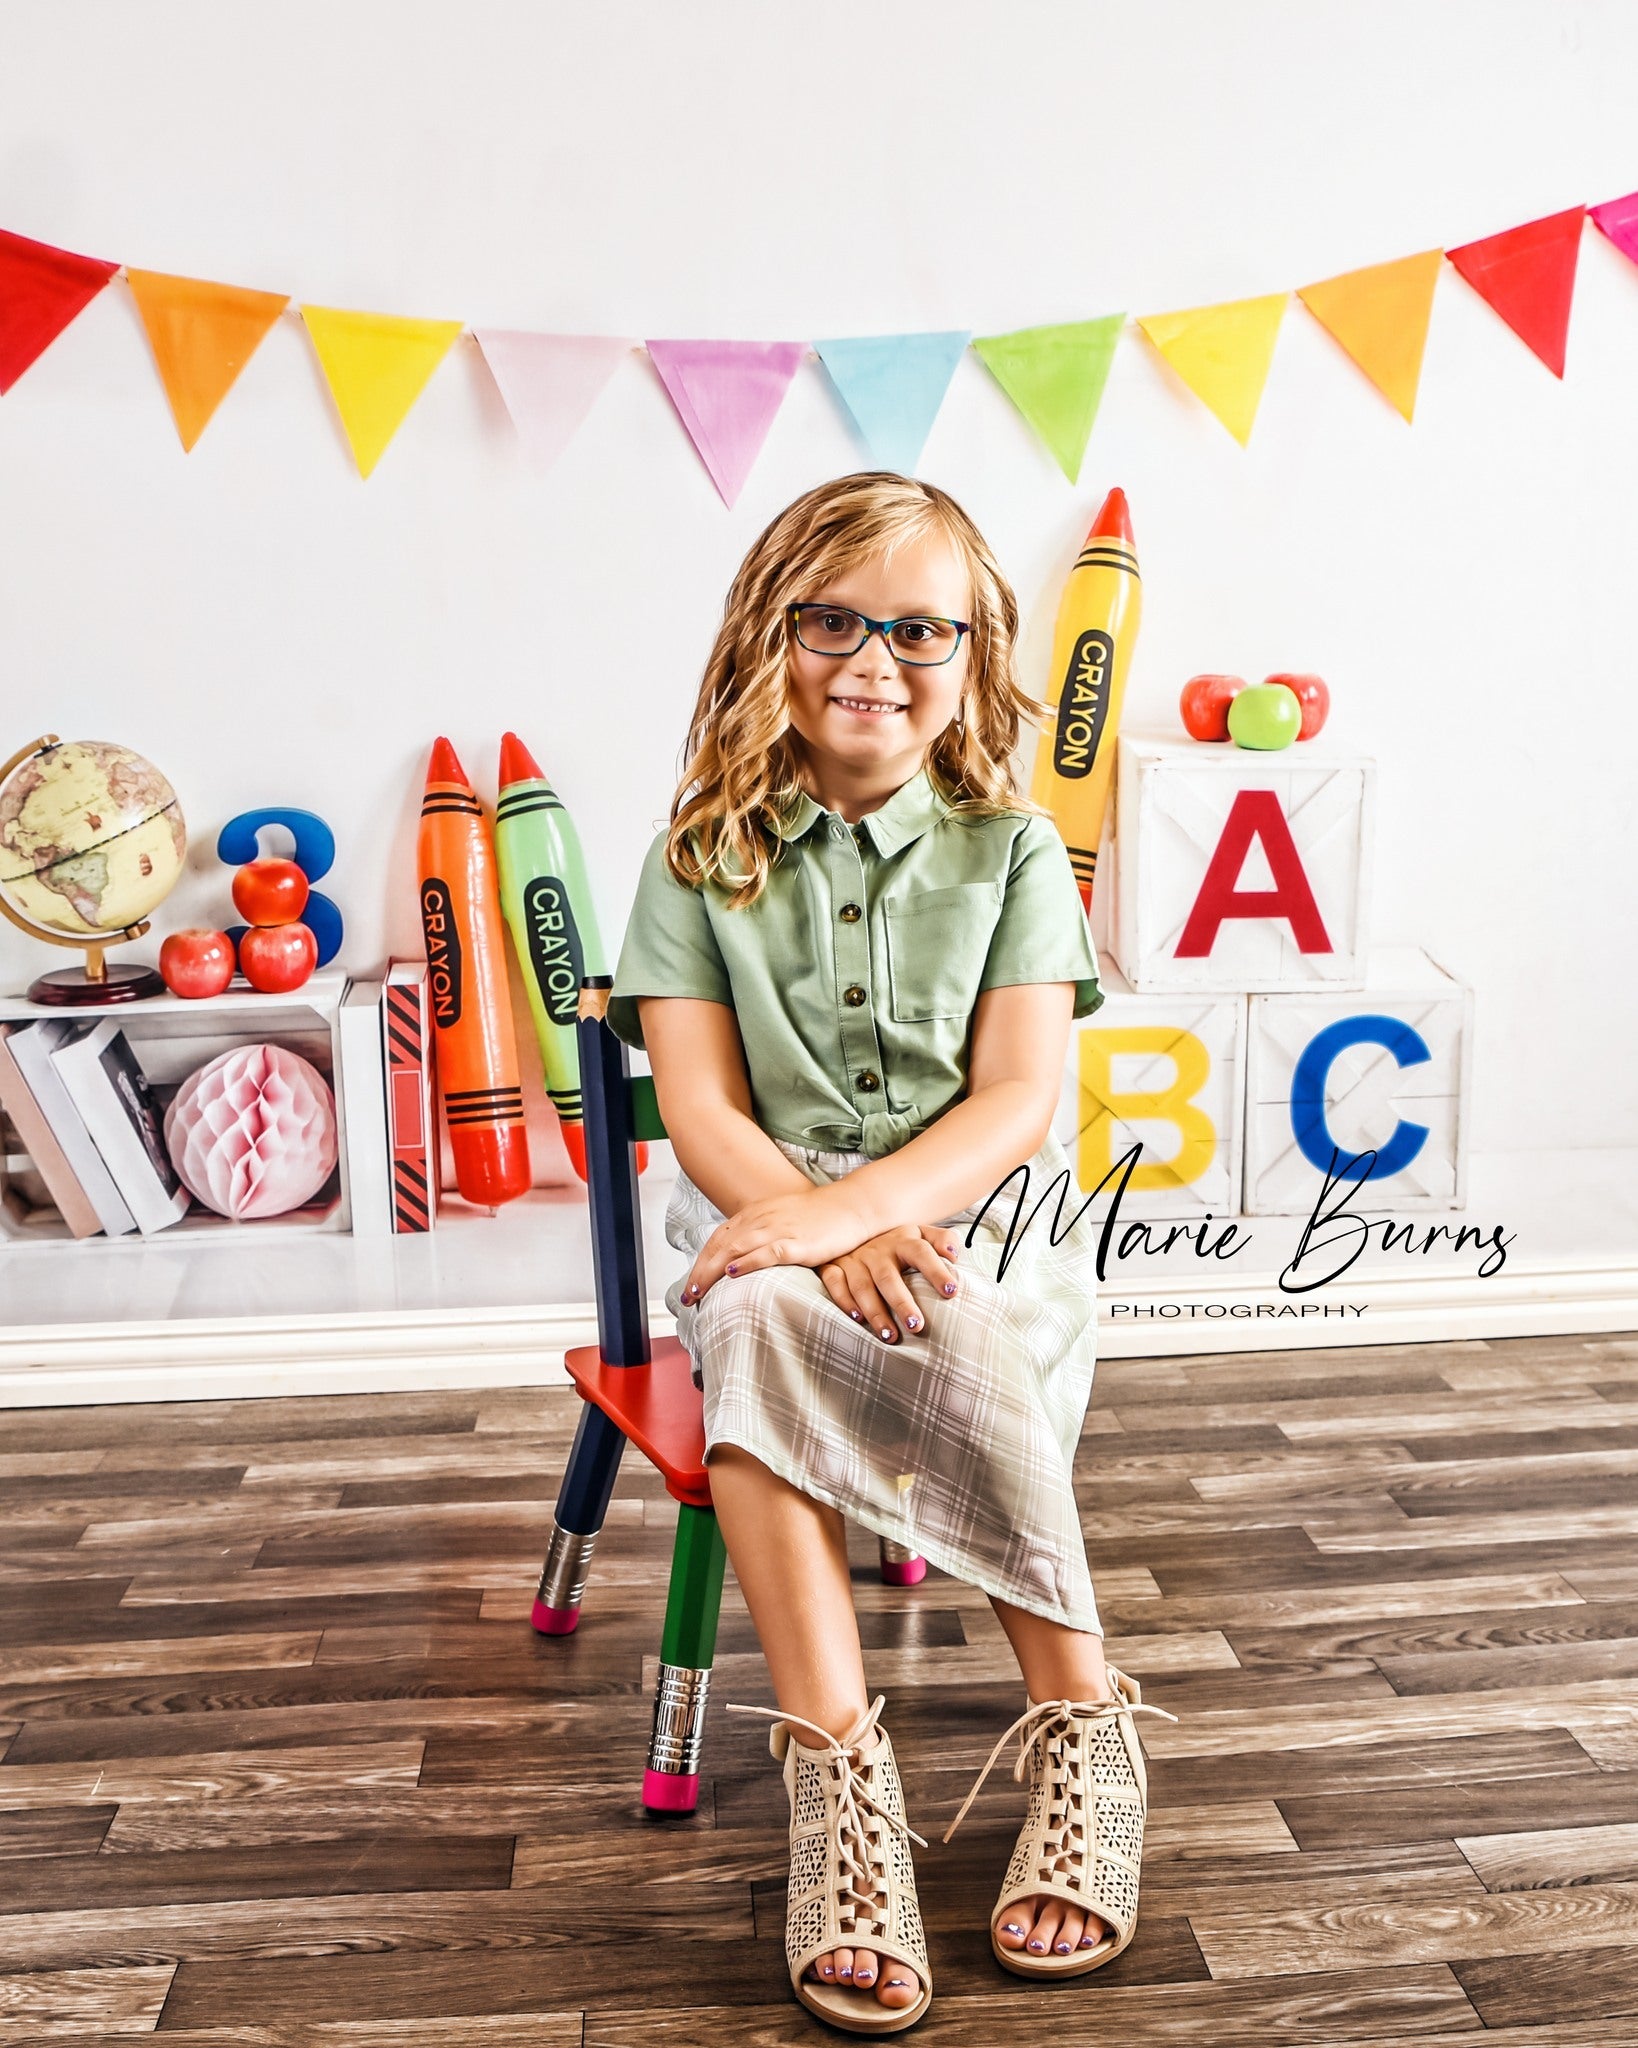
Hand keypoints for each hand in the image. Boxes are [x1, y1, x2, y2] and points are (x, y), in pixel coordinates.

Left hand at [680, 1181, 875, 1305]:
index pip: (718, 1239)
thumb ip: (762, 1237)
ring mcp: (778, 1229)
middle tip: (687, 1298)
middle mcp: (761, 1219)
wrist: (852, 1206)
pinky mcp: (797, 1242)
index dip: (700, 1262)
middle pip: (720, 1246)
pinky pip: (766, 1251)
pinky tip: (732, 1274)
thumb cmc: (820, 1218)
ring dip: (712, 1272)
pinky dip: (746, 1262)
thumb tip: (743, 1262)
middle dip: (699, 1273)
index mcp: (756, 1215)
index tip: (690, 1286)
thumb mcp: (782, 1222)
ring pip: (735, 1249)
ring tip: (698, 1292)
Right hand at [816, 1224, 961, 1346]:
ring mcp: (854, 1258)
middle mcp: (877, 1249)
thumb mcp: (920, 1233)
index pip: (922, 1253)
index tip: (951, 1291)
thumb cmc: (897, 1242)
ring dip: (875, 1312)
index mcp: (903, 1240)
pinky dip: (844, 1301)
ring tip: (890, 1336)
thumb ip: (942, 1239)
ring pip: (862, 1286)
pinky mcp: (832, 1266)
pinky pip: (834, 1283)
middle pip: (889, 1277)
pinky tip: (857, 1319)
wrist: (853, 1226)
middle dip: (902, 1303)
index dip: (936, 1271)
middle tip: (917, 1326)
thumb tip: (954, 1254)